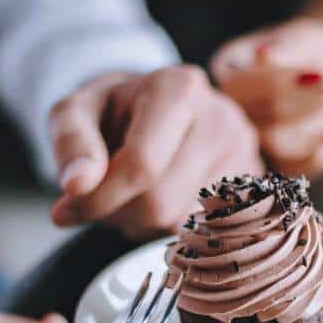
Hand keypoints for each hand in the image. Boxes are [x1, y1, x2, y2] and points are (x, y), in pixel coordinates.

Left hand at [49, 66, 263, 239]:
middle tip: (105, 198)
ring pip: (181, 224)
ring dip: (143, 224)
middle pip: (161, 203)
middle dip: (120, 213)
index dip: (99, 198)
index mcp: (178, 89)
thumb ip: (71, 144)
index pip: (141, 165)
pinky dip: (171, 227)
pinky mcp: (253, 185)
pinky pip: (204, 233)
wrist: (157, 106)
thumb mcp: (75, 113)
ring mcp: (245, 153)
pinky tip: (164, 201)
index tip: (70, 208)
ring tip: (136, 194)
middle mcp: (221, 118)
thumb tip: (77, 185)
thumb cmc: (114, 112)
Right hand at [212, 18, 322, 179]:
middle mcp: (231, 110)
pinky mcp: (283, 165)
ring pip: (282, 144)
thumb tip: (265, 54)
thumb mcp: (306, 38)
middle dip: (314, 103)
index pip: (241, 85)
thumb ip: (291, 48)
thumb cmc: (314, 49)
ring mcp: (255, 142)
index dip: (282, 81)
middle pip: (263, 115)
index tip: (322, 72)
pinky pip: (303, 166)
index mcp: (226, 70)